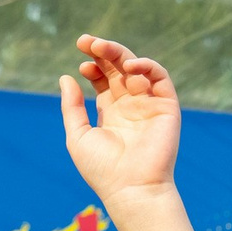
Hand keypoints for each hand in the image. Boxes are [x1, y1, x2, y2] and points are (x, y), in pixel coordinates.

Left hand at [58, 35, 180, 209]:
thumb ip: (72, 107)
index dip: (92, 66)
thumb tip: (65, 77)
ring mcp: (149, 104)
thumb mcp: (78, 135)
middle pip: (117, 69)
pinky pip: (159, 77)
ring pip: (137, 68)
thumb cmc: (102, 169)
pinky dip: (146, 66)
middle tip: (86, 41)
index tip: (80, 64)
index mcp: (111, 112)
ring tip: (101, 47)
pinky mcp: (167, 106)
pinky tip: (128, 66)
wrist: (131, 189)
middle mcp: (131, 105)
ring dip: (119, 54)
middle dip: (102, 52)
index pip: (102, 79)